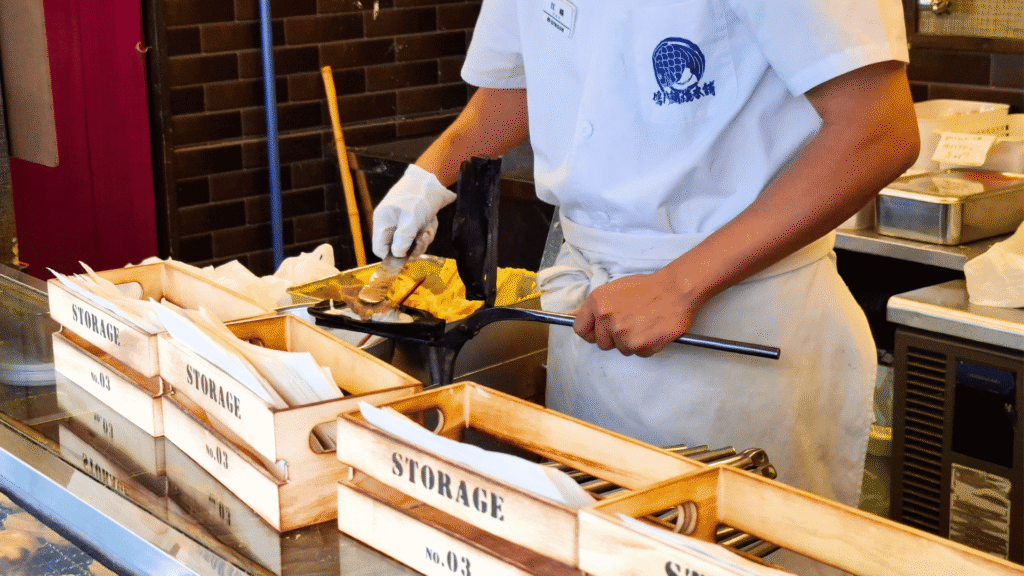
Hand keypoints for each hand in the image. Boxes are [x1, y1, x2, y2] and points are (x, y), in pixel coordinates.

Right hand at [372, 164, 455, 257]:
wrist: (432, 179)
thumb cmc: (418, 197)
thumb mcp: (411, 219)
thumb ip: (402, 239)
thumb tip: (397, 254)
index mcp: (383, 222)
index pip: (379, 249)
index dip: (392, 255)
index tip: (407, 253)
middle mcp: (391, 225)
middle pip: (399, 249)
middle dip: (414, 245)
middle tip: (423, 236)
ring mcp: (403, 224)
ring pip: (413, 243)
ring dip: (424, 237)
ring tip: (428, 226)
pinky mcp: (415, 223)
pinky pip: (421, 235)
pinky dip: (428, 229)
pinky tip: (431, 221)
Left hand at [573, 270, 698, 356]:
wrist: (676, 290)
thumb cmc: (648, 288)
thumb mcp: (614, 289)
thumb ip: (596, 306)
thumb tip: (573, 315)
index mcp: (598, 303)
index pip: (580, 329)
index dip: (591, 332)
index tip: (599, 332)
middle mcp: (607, 319)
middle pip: (602, 343)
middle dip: (614, 338)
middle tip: (630, 324)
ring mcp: (622, 334)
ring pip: (621, 349)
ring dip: (631, 342)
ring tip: (644, 324)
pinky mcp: (639, 345)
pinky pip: (638, 353)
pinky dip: (646, 346)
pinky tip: (652, 331)